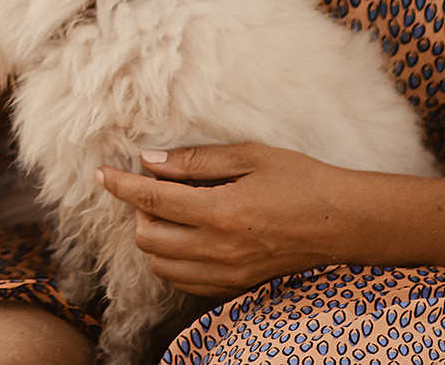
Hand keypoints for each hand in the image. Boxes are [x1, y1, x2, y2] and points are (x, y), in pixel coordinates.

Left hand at [94, 143, 356, 296]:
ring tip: (170, 213)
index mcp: (220, 212)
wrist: (343, 223)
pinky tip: (186, 237)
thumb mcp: (249, 156)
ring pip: (161, 266)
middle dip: (139, 211)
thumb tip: (149, 161)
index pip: (151, 200)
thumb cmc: (300, 180)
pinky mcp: (236, 286)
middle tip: (153, 188)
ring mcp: (227, 273)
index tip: (101, 173)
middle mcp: (218, 249)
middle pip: (148, 238)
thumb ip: (195, 162)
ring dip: (153, 238)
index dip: (120, 185)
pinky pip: (185, 282)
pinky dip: (173, 261)